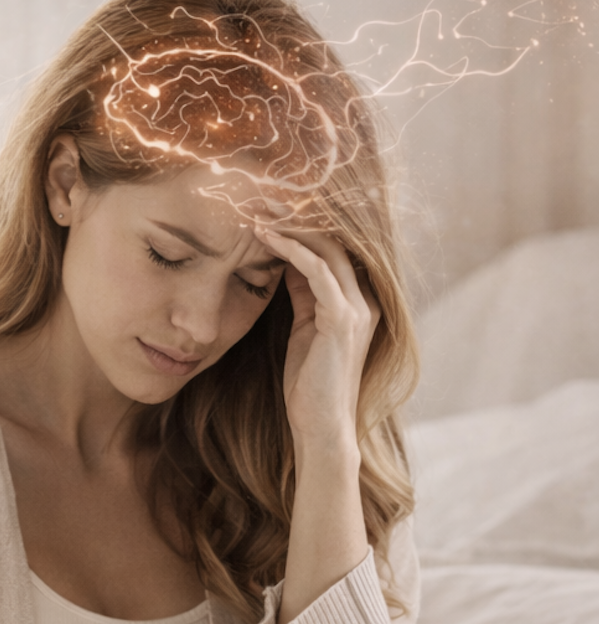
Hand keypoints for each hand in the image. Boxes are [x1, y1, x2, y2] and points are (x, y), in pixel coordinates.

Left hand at [254, 226, 379, 447]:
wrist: (320, 426)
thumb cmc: (309, 385)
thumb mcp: (304, 329)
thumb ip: (302, 295)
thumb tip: (288, 261)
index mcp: (357, 301)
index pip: (336, 249)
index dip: (305, 226)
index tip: (271, 208)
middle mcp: (364, 300)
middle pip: (335, 240)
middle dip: (298, 215)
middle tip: (262, 197)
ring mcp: (357, 309)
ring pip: (328, 249)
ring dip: (291, 225)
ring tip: (259, 210)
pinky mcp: (342, 320)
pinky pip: (318, 271)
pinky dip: (291, 250)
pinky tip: (266, 236)